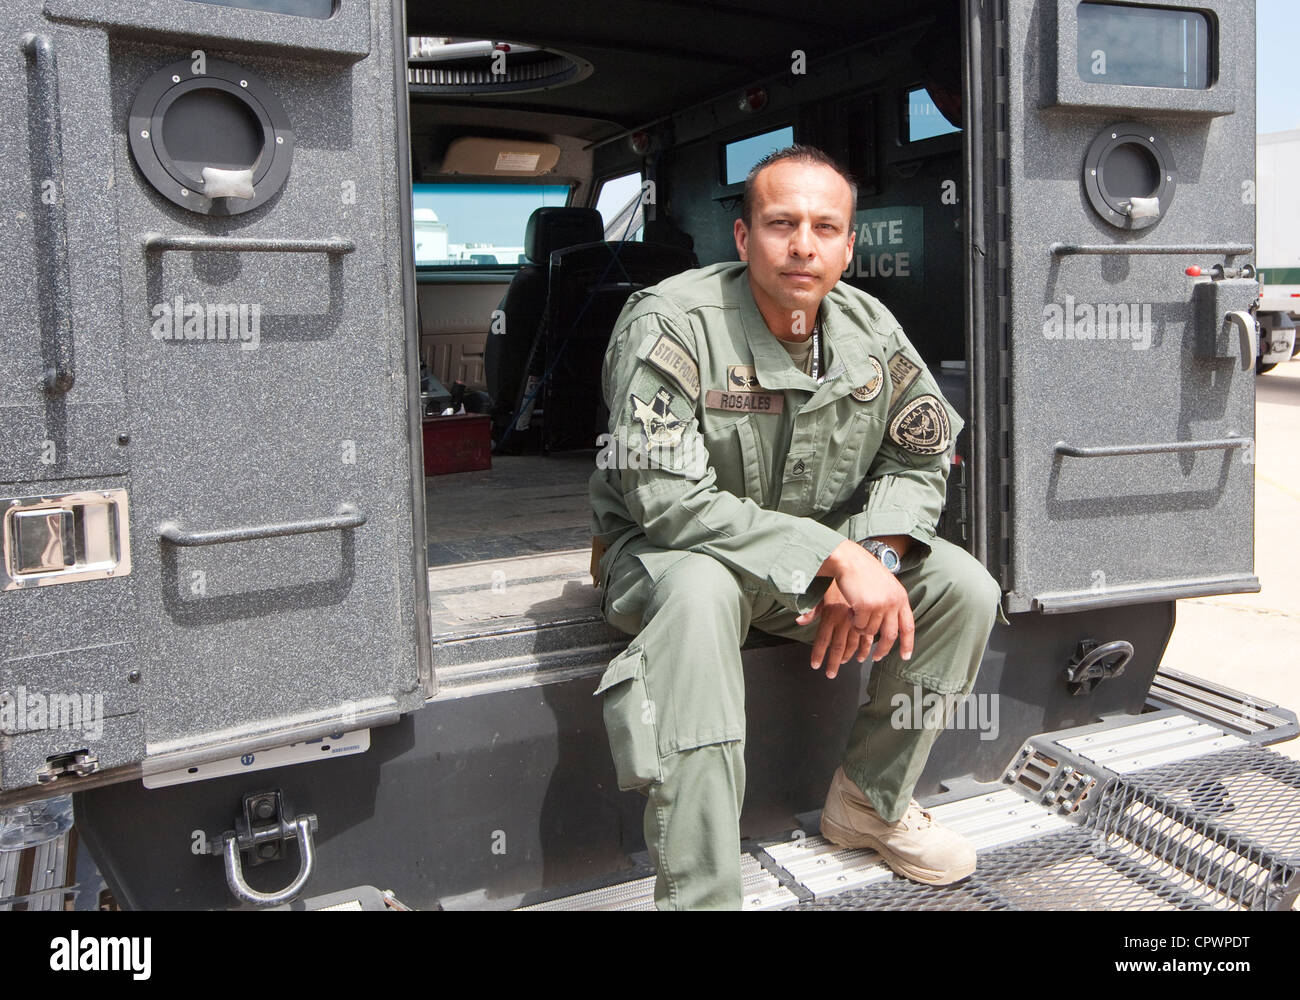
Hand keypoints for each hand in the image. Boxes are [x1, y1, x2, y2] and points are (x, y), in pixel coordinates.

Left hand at [796, 579, 874, 678]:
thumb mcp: (819, 595)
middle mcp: (844, 619)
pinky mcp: (868, 617)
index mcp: (830, 614)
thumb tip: (799, 622)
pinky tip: (862, 656)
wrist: (852, 565)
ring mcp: (857, 619)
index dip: (818, 654)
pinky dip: (865, 649)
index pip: (822, 641)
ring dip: (850, 657)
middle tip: (830, 675)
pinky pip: (867, 638)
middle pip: (838, 648)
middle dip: (833, 663)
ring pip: (854, 645)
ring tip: (845, 665)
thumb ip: (811, 610)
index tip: (815, 666)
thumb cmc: (832, 580)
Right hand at [816, 539, 915, 664]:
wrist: (850, 560)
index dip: (907, 644)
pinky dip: (854, 623)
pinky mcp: (866, 606)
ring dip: (862, 629)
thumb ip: (891, 602)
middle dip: (883, 649)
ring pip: (871, 631)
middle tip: (876, 657)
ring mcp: (880, 605)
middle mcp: (894, 602)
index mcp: (901, 597)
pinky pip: (859, 626)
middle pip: (891, 635)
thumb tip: (891, 625)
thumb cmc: (864, 571)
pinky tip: (850, 611)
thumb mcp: (885, 585)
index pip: (908, 626)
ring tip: (856, 617)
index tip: (905, 656)